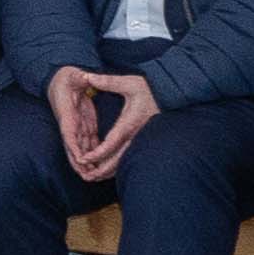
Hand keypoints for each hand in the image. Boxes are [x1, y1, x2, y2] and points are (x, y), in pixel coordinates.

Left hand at [56, 67, 157, 181]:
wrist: (170, 96)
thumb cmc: (149, 89)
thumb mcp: (130, 83)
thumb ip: (108, 81)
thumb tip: (87, 75)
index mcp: (128, 124)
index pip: (111, 144)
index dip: (96, 154)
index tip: (83, 159)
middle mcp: (134, 136)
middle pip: (116, 160)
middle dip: (100, 170)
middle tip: (86, 177)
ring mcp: (138, 141)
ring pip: (123, 162)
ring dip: (108, 172)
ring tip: (93, 178)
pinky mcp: (140, 142)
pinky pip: (127, 158)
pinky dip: (116, 167)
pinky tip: (106, 171)